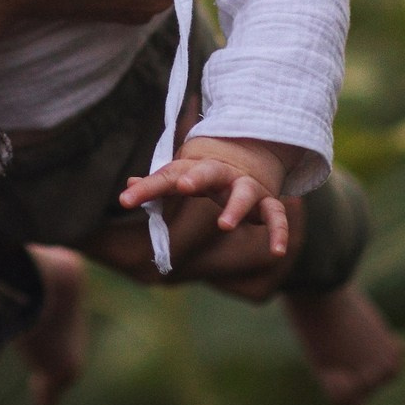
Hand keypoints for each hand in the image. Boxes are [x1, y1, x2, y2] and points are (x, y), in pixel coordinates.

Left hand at [118, 137, 297, 257]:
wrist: (249, 153)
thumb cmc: (205, 173)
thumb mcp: (181, 175)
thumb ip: (157, 185)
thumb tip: (126, 189)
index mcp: (195, 169)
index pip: (166, 177)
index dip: (147, 188)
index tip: (126, 198)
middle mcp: (221, 175)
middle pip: (209, 171)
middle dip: (197, 177)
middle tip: (184, 185)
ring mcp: (246, 187)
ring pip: (244, 193)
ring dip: (235, 208)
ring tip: (224, 225)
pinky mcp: (267, 202)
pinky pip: (275, 216)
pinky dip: (278, 231)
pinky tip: (276, 251)